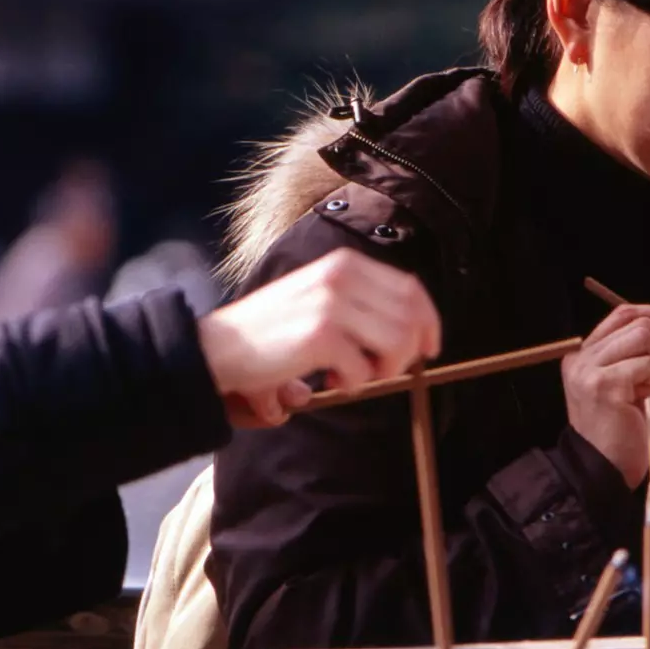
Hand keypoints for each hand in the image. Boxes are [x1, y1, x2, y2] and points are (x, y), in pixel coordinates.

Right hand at [196, 249, 441, 426]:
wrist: (220, 348)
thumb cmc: (271, 332)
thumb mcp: (318, 300)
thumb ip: (360, 306)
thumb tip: (412, 331)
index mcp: (344, 264)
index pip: (410, 288)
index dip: (428, 321)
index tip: (429, 348)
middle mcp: (342, 276)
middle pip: (411, 316)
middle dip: (406, 352)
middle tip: (380, 370)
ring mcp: (332, 304)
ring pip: (397, 343)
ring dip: (381, 370)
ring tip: (350, 375)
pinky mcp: (322, 335)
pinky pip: (364, 369)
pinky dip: (354, 384)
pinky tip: (329, 380)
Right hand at [561, 303, 649, 486]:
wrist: (602, 473)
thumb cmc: (619, 435)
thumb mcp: (626, 386)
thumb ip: (638, 357)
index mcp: (583, 355)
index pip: (624, 314)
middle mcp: (581, 358)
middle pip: (636, 319)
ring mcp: (590, 370)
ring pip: (643, 337)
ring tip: (646, 392)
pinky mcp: (605, 386)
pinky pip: (648, 365)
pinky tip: (640, 403)